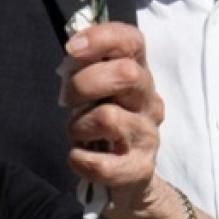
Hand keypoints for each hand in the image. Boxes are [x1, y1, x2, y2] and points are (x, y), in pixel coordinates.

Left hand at [59, 22, 164, 202]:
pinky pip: (102, 164)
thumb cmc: (105, 127)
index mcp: (138, 75)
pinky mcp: (138, 168)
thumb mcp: (99, 92)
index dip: (102, 38)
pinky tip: (78, 158)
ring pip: (108, 118)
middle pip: (126, 74)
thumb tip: (72, 52)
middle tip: (69, 101)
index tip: (72, 48)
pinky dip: (80, 160)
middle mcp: (149, 102)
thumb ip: (87, 70)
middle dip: (84, 83)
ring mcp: (147, 136)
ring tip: (78, 134)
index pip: (132, 41)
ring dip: (78, 127)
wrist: (132, 180)